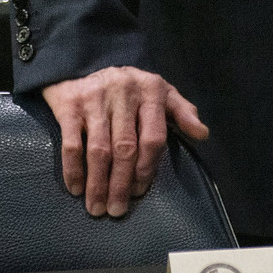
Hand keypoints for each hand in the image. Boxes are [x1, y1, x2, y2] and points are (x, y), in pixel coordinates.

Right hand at [41, 66, 209, 217]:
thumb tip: (203, 134)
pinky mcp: (70, 104)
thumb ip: (182, 112)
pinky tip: (76, 188)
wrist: (83, 63)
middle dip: (121, 184)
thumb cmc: (130, 87)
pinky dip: (73, 169)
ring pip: (98, 149)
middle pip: (125, 148)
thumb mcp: (160, 92)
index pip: (153, 137)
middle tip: (117, 210)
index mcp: (150, 91)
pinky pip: (71, 143)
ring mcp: (95, 98)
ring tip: (96, 208)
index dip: (147, 168)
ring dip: (98, 183)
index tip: (139, 191)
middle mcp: (123, 92)